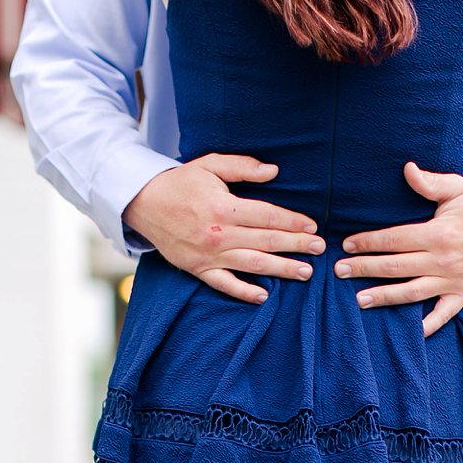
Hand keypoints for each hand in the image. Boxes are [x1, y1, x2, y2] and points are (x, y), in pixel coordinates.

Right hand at [123, 153, 323, 303]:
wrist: (142, 203)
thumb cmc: (181, 183)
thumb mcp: (209, 166)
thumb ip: (242, 167)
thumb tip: (273, 170)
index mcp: (222, 207)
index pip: (267, 216)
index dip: (292, 221)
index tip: (312, 226)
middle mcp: (218, 234)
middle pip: (266, 241)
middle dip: (296, 246)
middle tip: (320, 249)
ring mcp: (209, 255)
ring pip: (253, 265)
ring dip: (281, 269)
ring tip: (305, 273)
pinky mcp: (199, 269)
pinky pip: (225, 284)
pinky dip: (244, 292)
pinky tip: (264, 296)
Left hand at [334, 161, 462, 336]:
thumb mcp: (457, 188)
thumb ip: (429, 183)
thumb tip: (407, 169)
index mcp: (438, 234)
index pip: (394, 239)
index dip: (368, 242)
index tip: (347, 245)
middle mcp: (443, 261)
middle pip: (396, 266)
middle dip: (365, 269)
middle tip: (339, 271)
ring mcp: (453, 280)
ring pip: (412, 292)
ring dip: (385, 297)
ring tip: (359, 301)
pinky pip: (444, 314)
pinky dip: (429, 325)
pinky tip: (411, 331)